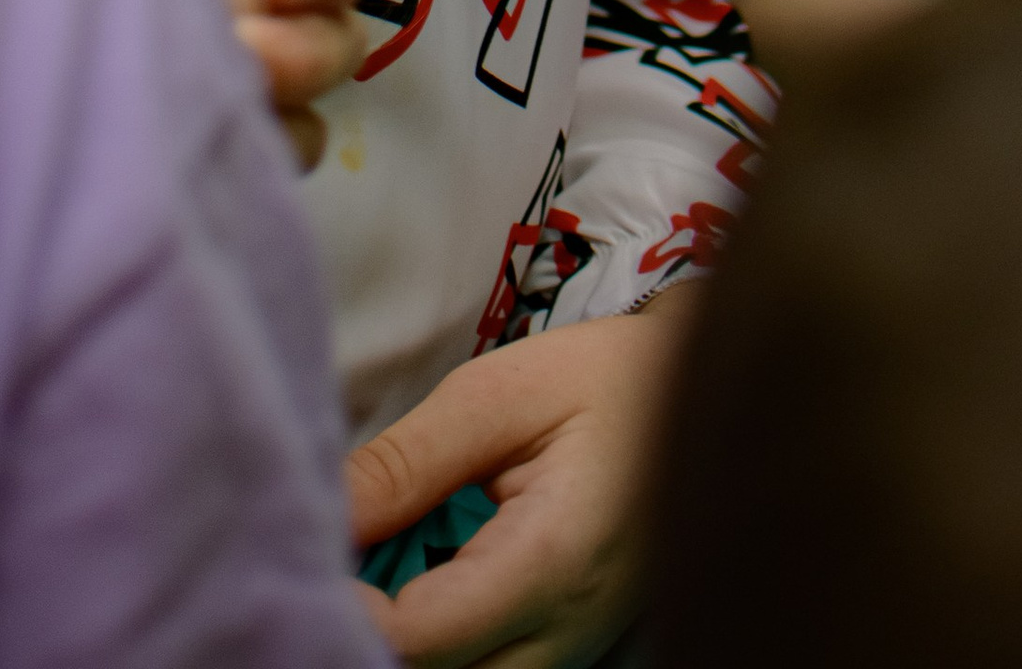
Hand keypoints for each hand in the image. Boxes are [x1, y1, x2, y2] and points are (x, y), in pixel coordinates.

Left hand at [347, 299, 689, 668]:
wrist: (706, 392)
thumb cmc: (605, 379)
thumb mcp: (498, 393)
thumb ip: (404, 465)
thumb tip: (315, 520)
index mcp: (554, 562)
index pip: (416, 639)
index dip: (347, 610)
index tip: (315, 553)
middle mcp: (572, 634)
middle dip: (371, 641)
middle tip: (342, 569)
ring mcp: (582, 655)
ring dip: (411, 646)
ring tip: (381, 574)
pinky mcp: (579, 655)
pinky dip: (448, 646)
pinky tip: (422, 589)